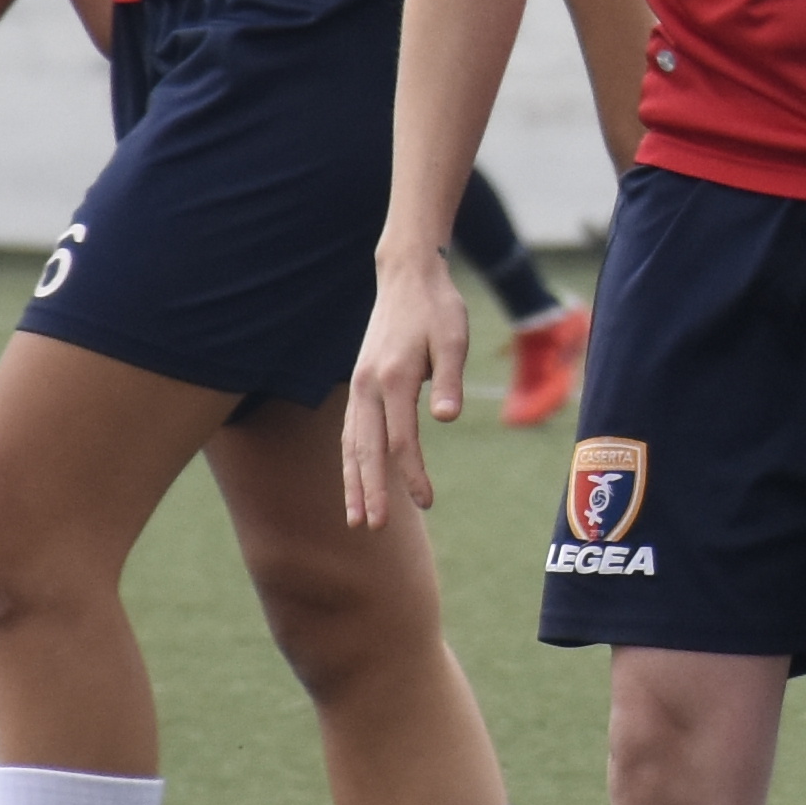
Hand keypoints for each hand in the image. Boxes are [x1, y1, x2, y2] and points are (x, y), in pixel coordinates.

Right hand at [339, 241, 464, 525]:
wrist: (407, 276)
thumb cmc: (438, 308)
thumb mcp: (454, 337)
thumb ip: (450, 379)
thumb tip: (447, 418)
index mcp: (394, 377)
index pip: (400, 439)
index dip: (411, 474)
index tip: (425, 502)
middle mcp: (369, 385)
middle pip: (366, 449)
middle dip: (371, 490)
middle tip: (374, 528)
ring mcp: (359, 386)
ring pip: (352, 444)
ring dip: (353, 483)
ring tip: (357, 520)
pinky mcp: (359, 386)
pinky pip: (350, 432)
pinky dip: (351, 461)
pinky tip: (355, 483)